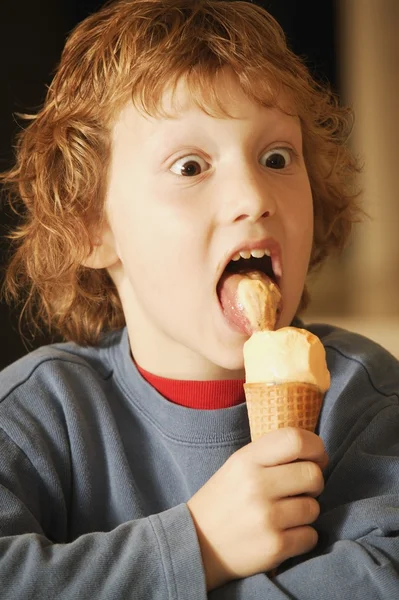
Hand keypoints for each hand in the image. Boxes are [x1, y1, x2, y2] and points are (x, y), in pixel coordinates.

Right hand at [187, 427, 327, 590]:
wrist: (196, 545)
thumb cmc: (224, 500)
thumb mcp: (238, 465)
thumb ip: (271, 454)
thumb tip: (317, 453)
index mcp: (246, 460)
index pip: (295, 440)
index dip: (315, 447)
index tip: (316, 457)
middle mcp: (256, 485)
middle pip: (313, 474)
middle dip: (313, 483)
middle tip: (300, 490)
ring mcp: (266, 517)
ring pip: (314, 508)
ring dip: (305, 512)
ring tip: (284, 514)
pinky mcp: (274, 547)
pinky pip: (311, 536)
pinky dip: (303, 537)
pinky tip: (283, 534)